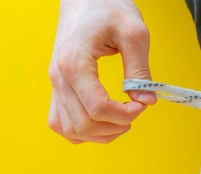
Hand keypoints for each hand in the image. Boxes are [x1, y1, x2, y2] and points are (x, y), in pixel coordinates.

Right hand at [48, 0, 155, 143]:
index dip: (126, 115)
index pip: (98, 109)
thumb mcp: (134, 33)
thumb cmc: (108, 9)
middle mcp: (58, 77)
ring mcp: (54, 85)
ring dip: (100, 134)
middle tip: (134, 110)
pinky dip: (82, 131)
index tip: (143, 104)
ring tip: (121, 119)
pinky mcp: (56, 89)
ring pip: (70, 130)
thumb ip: (140, 70)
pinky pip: (61, 124)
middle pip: (84, 125)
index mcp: (74, 63)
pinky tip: (102, 120)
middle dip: (116, 127)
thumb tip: (146, 101)